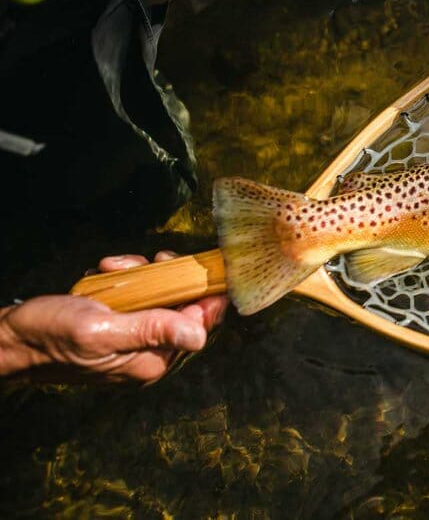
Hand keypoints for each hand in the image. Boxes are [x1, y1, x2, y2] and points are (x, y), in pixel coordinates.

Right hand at [0, 252, 227, 383]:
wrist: (11, 339)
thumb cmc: (50, 337)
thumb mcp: (102, 330)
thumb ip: (152, 330)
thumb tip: (199, 336)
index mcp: (152, 362)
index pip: (199, 327)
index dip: (209, 296)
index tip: (213, 270)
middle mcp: (149, 354)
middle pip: (184, 307)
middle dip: (169, 278)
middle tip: (154, 261)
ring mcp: (134, 339)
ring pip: (160, 295)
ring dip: (141, 275)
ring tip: (114, 269)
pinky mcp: (119, 325)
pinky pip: (136, 295)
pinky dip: (123, 280)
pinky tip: (103, 275)